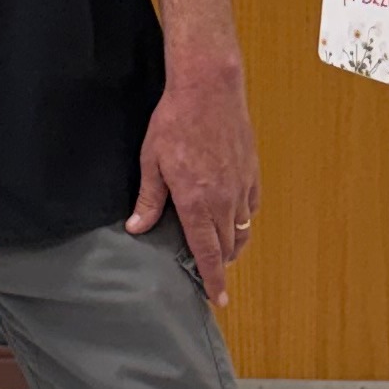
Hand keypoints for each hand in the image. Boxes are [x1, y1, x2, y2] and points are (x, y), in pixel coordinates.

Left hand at [129, 61, 259, 306]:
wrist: (209, 89)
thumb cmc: (175, 121)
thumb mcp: (151, 161)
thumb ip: (148, 199)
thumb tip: (137, 228)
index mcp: (196, 202)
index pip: (207, 253)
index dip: (213, 280)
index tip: (217, 299)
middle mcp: (223, 200)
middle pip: (227, 247)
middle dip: (220, 264)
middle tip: (210, 273)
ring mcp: (241, 186)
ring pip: (241, 230)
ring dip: (232, 245)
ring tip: (221, 251)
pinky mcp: (251, 172)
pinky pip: (251, 207)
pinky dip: (243, 219)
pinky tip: (233, 217)